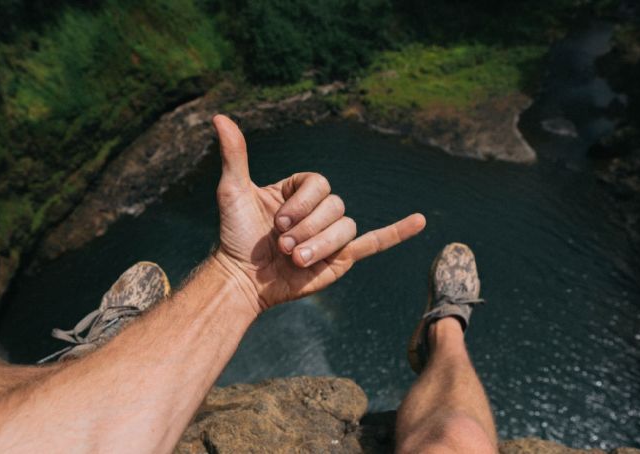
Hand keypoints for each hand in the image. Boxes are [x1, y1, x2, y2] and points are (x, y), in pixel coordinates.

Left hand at [211, 115, 425, 314]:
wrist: (243, 279)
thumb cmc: (235, 236)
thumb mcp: (232, 191)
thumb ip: (235, 155)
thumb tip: (219, 117)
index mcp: (300, 190)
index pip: (320, 183)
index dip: (302, 203)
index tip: (277, 221)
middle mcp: (318, 209)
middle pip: (335, 206)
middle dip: (307, 227)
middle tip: (282, 246)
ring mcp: (332, 233)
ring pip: (346, 227)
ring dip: (321, 244)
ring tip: (295, 259)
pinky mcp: (341, 258)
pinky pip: (375, 242)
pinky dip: (397, 232)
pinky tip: (420, 221)